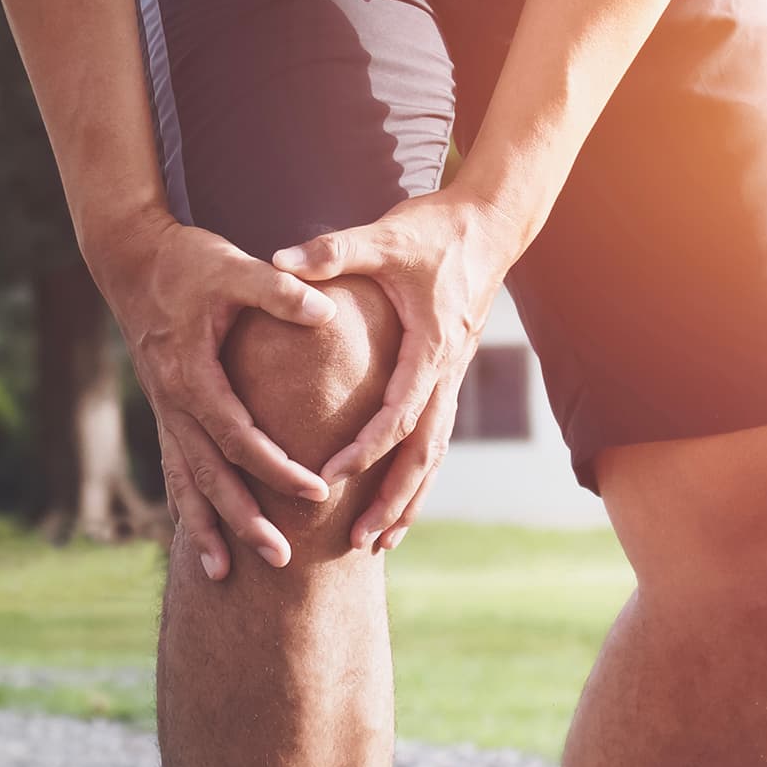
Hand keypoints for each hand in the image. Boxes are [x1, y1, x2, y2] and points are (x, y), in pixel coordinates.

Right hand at [91, 210, 339, 578]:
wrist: (132, 258)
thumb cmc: (190, 262)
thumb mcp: (234, 267)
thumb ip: (279, 291)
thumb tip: (326, 310)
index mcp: (192, 373)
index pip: (238, 434)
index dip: (275, 466)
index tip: (315, 492)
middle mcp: (172, 402)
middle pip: (209, 474)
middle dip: (242, 519)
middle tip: (281, 560)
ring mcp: (165, 410)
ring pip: (185, 481)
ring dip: (205, 527)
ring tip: (221, 576)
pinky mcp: (166, 410)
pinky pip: (175, 468)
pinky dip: (187, 504)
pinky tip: (199, 536)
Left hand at [270, 186, 526, 552]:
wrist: (489, 223)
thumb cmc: (434, 231)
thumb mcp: (383, 237)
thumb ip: (331, 252)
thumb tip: (276, 260)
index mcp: (431, 346)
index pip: (400, 412)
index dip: (366, 447)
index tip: (330, 474)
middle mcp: (448, 371)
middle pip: (425, 452)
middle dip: (395, 499)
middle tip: (361, 540)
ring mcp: (453, 377)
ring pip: (435, 453)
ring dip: (410, 499)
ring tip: (379, 542)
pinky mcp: (449, 375)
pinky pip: (435, 437)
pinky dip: (418, 474)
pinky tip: (398, 501)